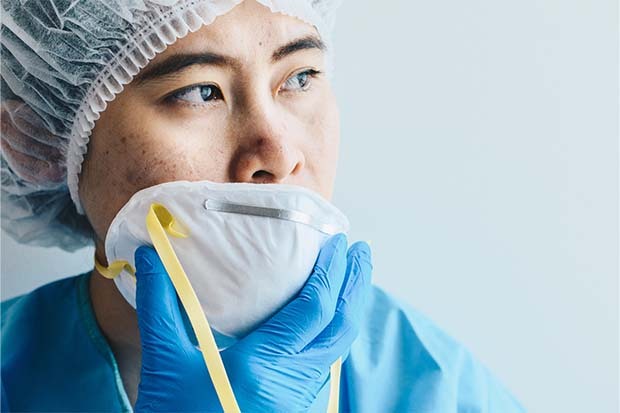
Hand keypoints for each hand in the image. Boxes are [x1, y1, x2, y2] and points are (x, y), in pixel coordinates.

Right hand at [134, 234, 372, 412]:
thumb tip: (149, 254)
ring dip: (350, 309)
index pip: (314, 308)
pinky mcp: (296, 409)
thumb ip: (160, 305)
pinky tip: (329, 323)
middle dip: (355, 284)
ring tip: (352, 279)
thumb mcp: (164, 361)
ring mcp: (299, 399)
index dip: (331, 271)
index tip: (338, 241)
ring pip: (339, 348)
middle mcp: (293, 381)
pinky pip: (328, 365)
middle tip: (362, 251)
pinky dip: (336, 334)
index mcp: (264, 364)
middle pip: (341, 326)